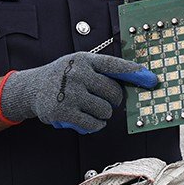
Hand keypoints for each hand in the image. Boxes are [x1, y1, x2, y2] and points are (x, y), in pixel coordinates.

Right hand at [0, 52, 157, 134]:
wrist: (31, 89)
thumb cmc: (63, 77)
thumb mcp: (81, 65)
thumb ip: (104, 71)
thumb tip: (137, 81)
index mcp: (84, 60)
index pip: (115, 65)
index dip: (136, 73)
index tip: (152, 80)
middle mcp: (77, 73)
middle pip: (114, 93)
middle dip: (113, 100)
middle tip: (101, 99)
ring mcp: (69, 92)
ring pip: (105, 111)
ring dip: (102, 114)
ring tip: (87, 108)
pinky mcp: (63, 112)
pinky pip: (93, 124)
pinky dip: (93, 125)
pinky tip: (83, 118)